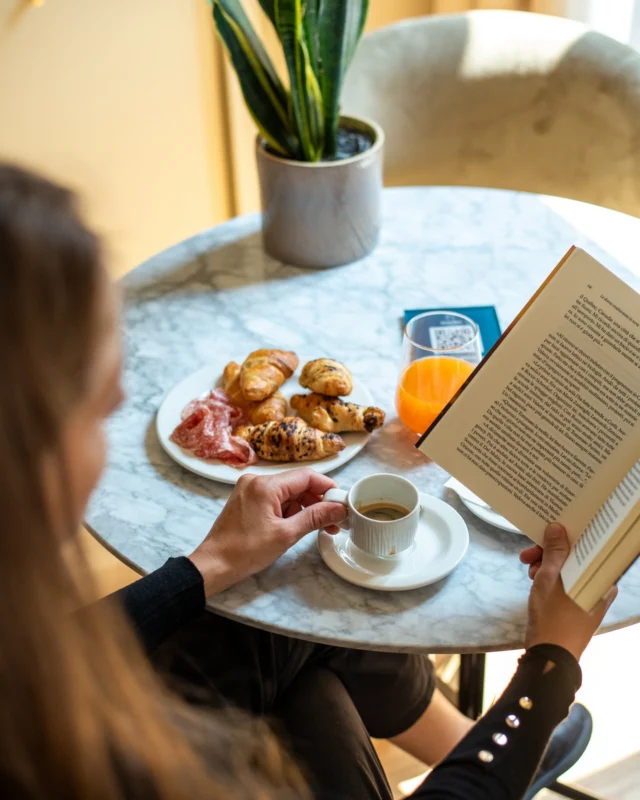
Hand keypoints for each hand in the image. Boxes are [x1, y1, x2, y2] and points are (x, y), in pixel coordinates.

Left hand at [188, 468, 346, 595]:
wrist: (214, 565)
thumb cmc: (246, 551)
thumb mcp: (286, 535)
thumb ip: (315, 518)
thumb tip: (339, 508)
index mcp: (266, 485)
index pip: (306, 476)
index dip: (327, 488)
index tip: (342, 502)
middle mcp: (257, 480)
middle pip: (297, 484)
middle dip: (318, 502)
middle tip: (335, 521)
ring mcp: (250, 490)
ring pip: (287, 493)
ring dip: (305, 509)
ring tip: (321, 528)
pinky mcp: (247, 500)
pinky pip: (275, 500)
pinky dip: (289, 511)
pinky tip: (300, 526)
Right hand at [522, 522, 616, 660]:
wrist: (550, 657)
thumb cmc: (554, 615)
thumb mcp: (550, 578)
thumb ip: (555, 551)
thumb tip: (557, 527)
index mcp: (602, 577)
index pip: (587, 546)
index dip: (566, 535)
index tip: (546, 533)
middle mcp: (600, 585)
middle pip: (575, 557)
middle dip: (549, 553)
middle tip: (527, 555)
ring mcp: (590, 596)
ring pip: (567, 569)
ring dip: (546, 565)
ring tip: (529, 571)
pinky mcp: (579, 605)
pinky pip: (565, 582)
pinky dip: (550, 578)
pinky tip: (535, 580)